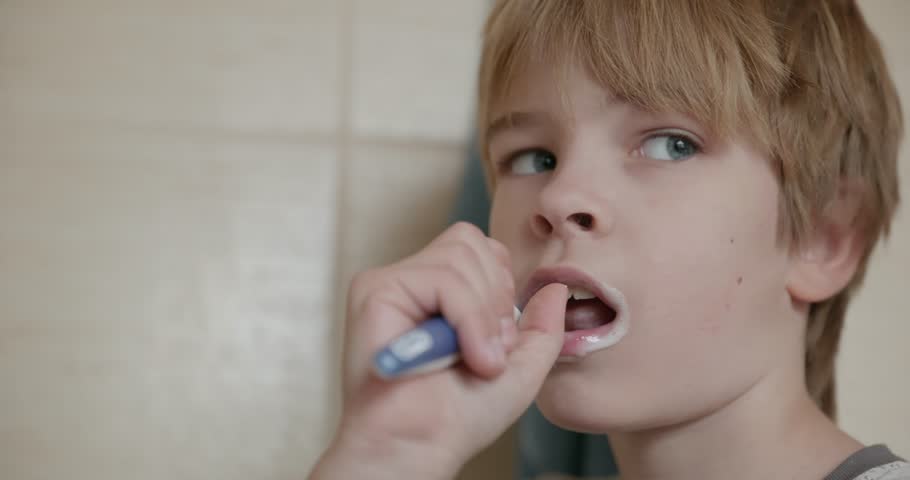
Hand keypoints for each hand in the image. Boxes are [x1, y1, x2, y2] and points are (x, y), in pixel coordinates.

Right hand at [309, 222, 567, 479]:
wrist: (418, 446)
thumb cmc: (458, 418)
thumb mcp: (520, 370)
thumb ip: (542, 328)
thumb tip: (556, 287)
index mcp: (438, 293)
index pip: (480, 248)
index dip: (500, 285)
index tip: (497, 338)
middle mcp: (411, 282)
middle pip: (471, 241)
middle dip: (495, 298)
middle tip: (487, 350)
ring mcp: (392, 283)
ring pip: (460, 257)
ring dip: (482, 315)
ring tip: (474, 358)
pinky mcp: (375, 289)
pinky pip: (442, 278)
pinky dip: (467, 318)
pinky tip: (462, 354)